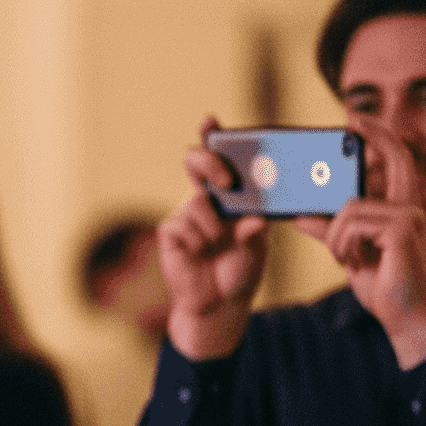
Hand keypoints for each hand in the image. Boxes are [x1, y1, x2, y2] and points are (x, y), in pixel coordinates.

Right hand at [157, 116, 270, 361]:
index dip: (212, 135)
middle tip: (226, 181)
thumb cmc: (239, 270)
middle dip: (208, 161)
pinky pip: (182, 226)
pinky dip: (196, 242)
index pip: (219, 157)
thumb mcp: (256, 249)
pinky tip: (198, 255)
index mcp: (228, 195)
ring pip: (196, 202)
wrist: (219, 305)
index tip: (210, 121)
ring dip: (213, 227)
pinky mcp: (169, 233)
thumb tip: (256, 219)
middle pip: (195, 161)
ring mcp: (184, 214)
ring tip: (216, 247)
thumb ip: (255, 232)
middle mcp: (204, 198)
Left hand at [294, 116, 425, 367]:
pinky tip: (355, 263)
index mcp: (399, 211)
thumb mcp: (349, 257)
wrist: (406, 323)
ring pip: (350, 207)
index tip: (357, 117)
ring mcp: (409, 217)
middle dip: (372, 136)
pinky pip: (352, 223)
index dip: (380, 137)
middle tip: (350, 117)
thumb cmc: (385, 291)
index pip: (396, 163)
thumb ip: (330, 233)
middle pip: (388, 162)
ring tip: (347, 259)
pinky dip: (343, 245)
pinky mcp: (402, 230)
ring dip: (336, 237)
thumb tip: (301, 216)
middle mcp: (410, 208)